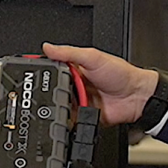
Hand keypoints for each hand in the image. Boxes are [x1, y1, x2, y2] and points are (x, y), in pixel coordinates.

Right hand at [42, 43, 158, 126]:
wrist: (137, 97)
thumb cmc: (121, 74)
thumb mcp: (93, 57)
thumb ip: (69, 52)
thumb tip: (48, 47)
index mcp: (76, 68)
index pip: (53, 69)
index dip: (43, 71)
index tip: (31, 72)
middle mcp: (75, 84)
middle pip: (53, 89)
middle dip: (50, 91)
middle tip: (51, 90)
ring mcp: (79, 100)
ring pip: (59, 105)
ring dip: (60, 105)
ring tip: (67, 101)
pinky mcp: (83, 115)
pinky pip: (70, 119)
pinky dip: (68, 119)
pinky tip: (71, 113)